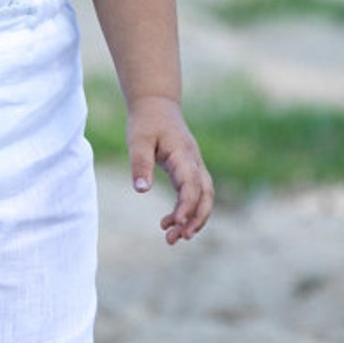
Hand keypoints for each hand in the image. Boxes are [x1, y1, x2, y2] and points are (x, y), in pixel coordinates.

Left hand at [126, 96, 213, 244]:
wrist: (156, 104)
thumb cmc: (146, 121)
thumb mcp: (138, 140)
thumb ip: (140, 164)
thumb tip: (141, 190)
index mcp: (183, 154)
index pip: (191, 185)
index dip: (186, 206)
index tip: (176, 223)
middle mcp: (194, 162)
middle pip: (205, 195)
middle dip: (195, 219)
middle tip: (178, 238)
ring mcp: (194, 165)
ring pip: (203, 197)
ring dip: (193, 218)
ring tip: (173, 237)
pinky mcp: (189, 169)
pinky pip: (195, 193)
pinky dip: (187, 210)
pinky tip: (170, 221)